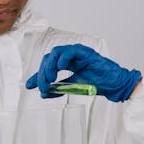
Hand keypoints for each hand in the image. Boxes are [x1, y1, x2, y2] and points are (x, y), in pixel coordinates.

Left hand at [25, 44, 141, 101]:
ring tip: (51, 78)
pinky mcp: (85, 52)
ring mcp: (77, 53)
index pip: (47, 66)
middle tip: (44, 85)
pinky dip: (62, 59)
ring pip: (55, 53)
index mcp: (67, 63)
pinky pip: (69, 51)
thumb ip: (58, 88)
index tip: (30, 86)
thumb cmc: (98, 83)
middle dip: (42, 72)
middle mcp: (70, 56)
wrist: (114, 84)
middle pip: (48, 59)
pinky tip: (60, 68)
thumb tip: (43, 92)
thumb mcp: (73, 87)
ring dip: (50, 66)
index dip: (37, 75)